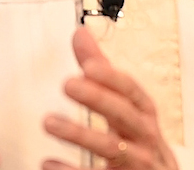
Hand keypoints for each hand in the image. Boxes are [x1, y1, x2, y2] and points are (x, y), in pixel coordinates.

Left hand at [41, 27, 178, 169]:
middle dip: (99, 99)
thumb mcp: (125, 107)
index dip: (113, 79)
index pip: (132, 93)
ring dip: (81, 134)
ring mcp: (137, 164)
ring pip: (112, 149)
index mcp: (143, 117)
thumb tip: (81, 36)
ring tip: (50, 122)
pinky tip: (49, 163)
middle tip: (69, 85)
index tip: (89, 66)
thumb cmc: (140, 144)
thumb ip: (101, 74)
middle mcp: (144, 139)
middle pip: (125, 116)